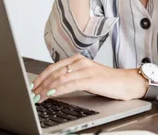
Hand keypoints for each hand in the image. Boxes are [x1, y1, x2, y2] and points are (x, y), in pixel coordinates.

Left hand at [31, 54, 145, 103]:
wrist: (126, 83)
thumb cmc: (107, 81)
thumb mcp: (86, 76)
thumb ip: (72, 78)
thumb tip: (54, 87)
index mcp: (77, 59)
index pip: (53, 68)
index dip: (40, 77)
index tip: (32, 86)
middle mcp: (79, 62)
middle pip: (54, 73)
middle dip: (40, 85)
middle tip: (31, 94)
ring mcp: (85, 69)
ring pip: (59, 78)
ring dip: (46, 89)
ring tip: (37, 97)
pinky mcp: (90, 78)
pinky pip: (70, 84)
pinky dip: (58, 90)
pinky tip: (50, 95)